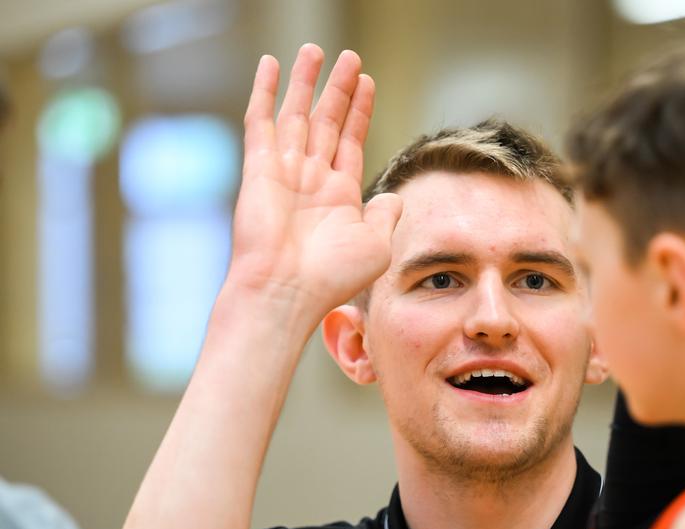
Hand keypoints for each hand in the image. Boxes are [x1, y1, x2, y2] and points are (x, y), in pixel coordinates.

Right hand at [228, 44, 401, 333]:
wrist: (287, 292)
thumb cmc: (331, 277)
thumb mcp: (376, 244)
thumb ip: (387, 215)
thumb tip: (394, 197)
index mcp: (340, 195)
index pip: (351, 141)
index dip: (360, 111)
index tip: (368, 82)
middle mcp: (312, 180)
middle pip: (327, 122)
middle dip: (338, 89)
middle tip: (349, 57)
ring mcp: (285, 172)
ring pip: (297, 114)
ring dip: (306, 82)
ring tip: (315, 50)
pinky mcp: (259, 169)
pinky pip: (262, 122)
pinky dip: (265, 92)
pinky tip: (271, 65)